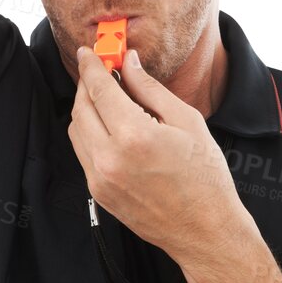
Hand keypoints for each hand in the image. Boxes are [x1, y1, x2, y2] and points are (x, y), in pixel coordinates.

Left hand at [67, 44, 247, 270]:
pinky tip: (109, 126)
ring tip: (106, 96)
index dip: (92, 66)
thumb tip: (129, 64)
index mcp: (134, 136)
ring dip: (85, 108)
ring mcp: (100, 180)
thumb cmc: (205, 177)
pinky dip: (89, 133)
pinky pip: (83, 153)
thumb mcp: (186, 121)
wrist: (205, 230)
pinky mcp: (98, 194)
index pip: (99, 90)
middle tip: (99, 70)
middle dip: (86, 84)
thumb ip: (151, 89)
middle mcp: (109, 159)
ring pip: (76, 131)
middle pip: (81, 108)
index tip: (90, 52)